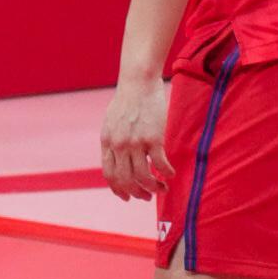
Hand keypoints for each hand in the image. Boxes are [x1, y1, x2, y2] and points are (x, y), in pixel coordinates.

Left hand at [100, 77, 173, 201]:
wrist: (138, 81)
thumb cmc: (127, 100)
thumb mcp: (111, 122)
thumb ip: (113, 141)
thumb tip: (118, 158)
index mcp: (107, 142)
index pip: (109, 174)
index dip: (118, 189)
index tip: (127, 196)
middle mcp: (118, 145)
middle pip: (125, 180)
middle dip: (136, 193)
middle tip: (146, 197)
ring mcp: (135, 142)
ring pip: (143, 176)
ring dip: (153, 188)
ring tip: (162, 188)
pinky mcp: (152, 137)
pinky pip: (159, 163)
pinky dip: (166, 173)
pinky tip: (170, 174)